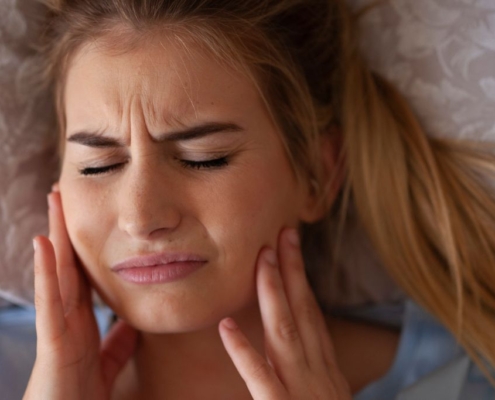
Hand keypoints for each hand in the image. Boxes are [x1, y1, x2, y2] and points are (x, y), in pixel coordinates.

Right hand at [24, 190, 136, 399]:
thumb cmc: (78, 399)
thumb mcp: (105, 365)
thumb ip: (117, 344)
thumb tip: (132, 323)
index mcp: (80, 322)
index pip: (83, 275)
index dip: (85, 246)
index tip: (90, 218)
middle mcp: (66, 318)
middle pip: (68, 265)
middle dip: (67, 229)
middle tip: (65, 192)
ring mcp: (56, 327)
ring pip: (56, 273)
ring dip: (55, 236)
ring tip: (54, 200)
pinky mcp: (52, 343)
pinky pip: (49, 303)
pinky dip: (46, 273)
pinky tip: (44, 244)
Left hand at [218, 228, 351, 398]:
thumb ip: (313, 377)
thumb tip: (298, 356)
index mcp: (326, 370)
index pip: (312, 316)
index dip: (301, 280)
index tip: (293, 249)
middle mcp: (317, 373)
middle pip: (303, 311)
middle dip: (293, 269)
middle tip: (284, 233)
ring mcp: (302, 390)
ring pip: (284, 332)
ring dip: (273, 291)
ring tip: (264, 258)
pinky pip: (260, 376)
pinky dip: (243, 350)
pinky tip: (226, 326)